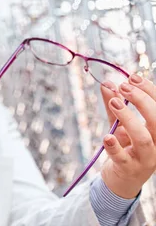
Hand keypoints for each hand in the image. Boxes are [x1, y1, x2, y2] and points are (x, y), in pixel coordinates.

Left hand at [100, 75, 155, 198]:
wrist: (121, 179)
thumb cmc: (125, 147)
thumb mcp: (120, 124)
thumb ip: (115, 104)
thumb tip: (107, 83)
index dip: (150, 90)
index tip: (132, 77)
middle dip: (142, 101)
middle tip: (123, 87)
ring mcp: (146, 159)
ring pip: (143, 138)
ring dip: (128, 118)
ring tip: (114, 102)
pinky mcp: (129, 169)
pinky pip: (123, 157)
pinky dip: (114, 146)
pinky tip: (106, 136)